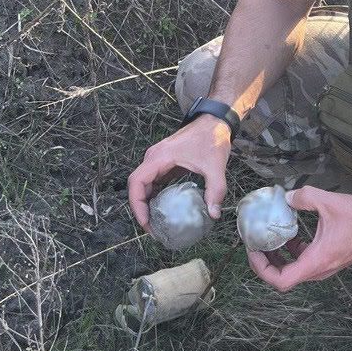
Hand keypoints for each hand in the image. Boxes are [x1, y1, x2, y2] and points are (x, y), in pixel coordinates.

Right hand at [127, 114, 231, 229]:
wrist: (215, 121)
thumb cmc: (212, 138)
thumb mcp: (215, 166)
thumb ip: (215, 190)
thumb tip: (213, 214)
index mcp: (159, 157)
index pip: (136, 182)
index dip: (137, 205)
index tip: (146, 222)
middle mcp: (154, 158)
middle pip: (136, 186)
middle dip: (141, 209)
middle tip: (153, 229)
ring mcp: (158, 160)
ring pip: (144, 184)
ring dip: (146, 203)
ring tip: (157, 223)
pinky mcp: (165, 162)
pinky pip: (154, 181)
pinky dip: (155, 196)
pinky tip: (165, 209)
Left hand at [246, 185, 351, 291]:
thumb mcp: (328, 203)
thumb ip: (304, 197)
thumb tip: (285, 197)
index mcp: (315, 262)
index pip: (281, 281)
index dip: (261, 269)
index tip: (253, 251)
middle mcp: (318, 270)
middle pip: (283, 278)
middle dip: (265, 263)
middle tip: (255, 246)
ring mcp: (324, 267)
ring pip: (293, 271)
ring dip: (278, 258)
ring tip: (267, 240)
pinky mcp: (328, 260)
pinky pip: (304, 262)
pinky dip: (293, 252)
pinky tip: (291, 234)